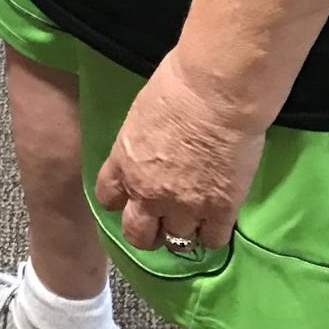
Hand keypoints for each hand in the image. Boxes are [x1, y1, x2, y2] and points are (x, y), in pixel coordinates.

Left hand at [94, 49, 266, 252]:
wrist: (215, 94)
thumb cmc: (176, 87)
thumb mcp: (140, 116)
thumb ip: (139, 145)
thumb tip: (150, 150)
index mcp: (124, 164)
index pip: (108, 198)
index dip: (121, 201)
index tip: (132, 197)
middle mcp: (148, 192)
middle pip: (137, 234)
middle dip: (147, 232)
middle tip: (161, 222)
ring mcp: (184, 205)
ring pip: (177, 242)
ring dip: (184, 231)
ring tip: (194, 220)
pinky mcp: (220, 209)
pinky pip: (213, 240)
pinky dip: (214, 233)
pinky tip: (218, 219)